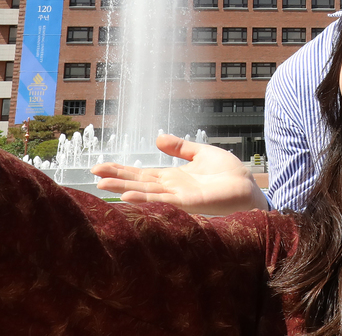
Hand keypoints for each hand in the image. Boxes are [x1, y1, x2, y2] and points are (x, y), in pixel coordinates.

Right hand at [90, 133, 269, 214]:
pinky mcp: (188, 203)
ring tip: (103, 184)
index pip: (141, 173)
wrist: (248, 187)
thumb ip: (180, 147)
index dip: (121, 169)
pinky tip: (129, 196)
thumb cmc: (228, 173)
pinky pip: (162, 201)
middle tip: (93, 174)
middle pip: (138, 182)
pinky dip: (144, 198)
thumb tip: (157, 137)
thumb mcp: (201, 153)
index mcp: (172, 177)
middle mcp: (171, 188)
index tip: (99, 166)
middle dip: (116, 178)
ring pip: (145, 192)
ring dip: (124, 188)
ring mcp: (178, 197)